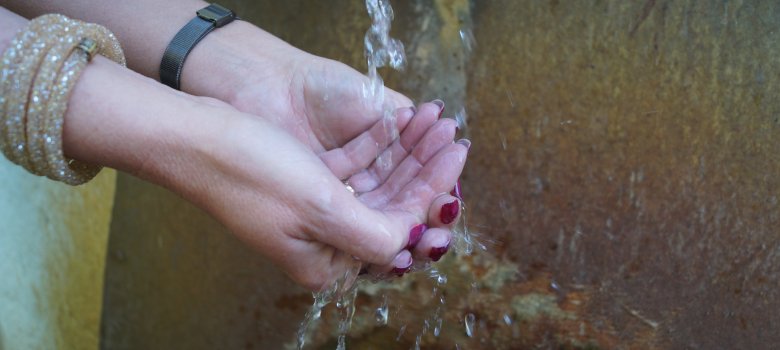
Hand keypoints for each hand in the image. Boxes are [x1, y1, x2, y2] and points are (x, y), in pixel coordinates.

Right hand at [221, 54, 467, 274]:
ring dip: (406, 153)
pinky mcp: (305, 183)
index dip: (432, 193)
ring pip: (376, 184)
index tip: (458, 156)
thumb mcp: (322, 209)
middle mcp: (323, 243)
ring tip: (434, 123)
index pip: (397, 232)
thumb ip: (375, 235)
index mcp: (327, 263)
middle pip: (390, 207)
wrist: (194, 138)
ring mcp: (314, 212)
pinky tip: (398, 121)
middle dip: (424, 169)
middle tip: (454, 136)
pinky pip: (353, 167)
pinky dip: (376, 145)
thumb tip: (412, 240)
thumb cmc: (252, 174)